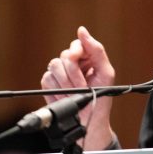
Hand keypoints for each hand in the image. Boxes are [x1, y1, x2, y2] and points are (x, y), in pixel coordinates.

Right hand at [41, 26, 116, 149]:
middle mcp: (72, 63)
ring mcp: (59, 73)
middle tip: (82, 87)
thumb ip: (96, 50)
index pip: (77, 45)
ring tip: (75, 94)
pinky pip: (47, 79)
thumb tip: (82, 30)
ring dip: (66, 83)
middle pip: (64, 56)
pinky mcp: (49, 84)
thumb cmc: (100, 98)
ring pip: (54, 66)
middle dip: (74, 74)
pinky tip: (65, 97)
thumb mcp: (105, 73)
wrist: (89, 122)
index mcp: (87, 58)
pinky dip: (57, 90)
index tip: (81, 62)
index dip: (77, 53)